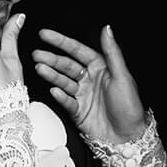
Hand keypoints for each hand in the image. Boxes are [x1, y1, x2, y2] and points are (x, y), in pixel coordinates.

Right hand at [31, 26, 149, 146]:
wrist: (128, 138)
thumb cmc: (130, 107)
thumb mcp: (122, 76)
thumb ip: (112, 52)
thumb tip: (107, 29)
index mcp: (101, 68)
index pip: (78, 50)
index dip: (61, 42)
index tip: (45, 34)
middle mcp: (90, 79)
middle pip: (67, 65)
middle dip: (51, 59)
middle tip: (36, 54)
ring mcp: (83, 95)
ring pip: (63, 81)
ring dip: (52, 75)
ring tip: (40, 68)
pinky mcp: (78, 111)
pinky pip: (66, 101)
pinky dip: (60, 95)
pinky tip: (54, 90)